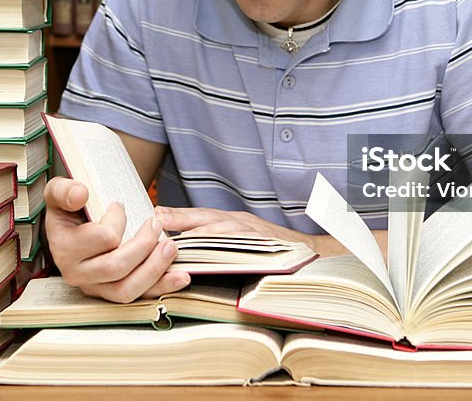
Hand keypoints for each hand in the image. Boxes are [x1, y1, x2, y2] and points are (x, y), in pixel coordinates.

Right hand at [43, 177, 189, 302]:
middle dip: (143, 245)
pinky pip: (139, 297)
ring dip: (155, 268)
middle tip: (155, 224)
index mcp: (63, 249)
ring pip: (127, 289)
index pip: (101, 239)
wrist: (70, 226)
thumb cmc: (68, 207)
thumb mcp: (59, 192)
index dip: (118, 220)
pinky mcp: (112, 293)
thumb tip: (80, 194)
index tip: (120, 204)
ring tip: (171, 247)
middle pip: (116, 267)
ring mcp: (95, 287)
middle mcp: (77, 274)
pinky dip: (163, 287)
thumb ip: (64, 190)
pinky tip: (181, 276)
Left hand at [155, 205, 355, 256]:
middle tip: (157, 216)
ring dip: (199, 230)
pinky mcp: (266, 246)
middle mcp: (245, 223)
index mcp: (237, 222)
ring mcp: (256, 234)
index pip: (205, 216)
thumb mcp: (247, 241)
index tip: (156, 214)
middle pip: (210, 216)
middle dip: (183, 216)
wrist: (315, 257)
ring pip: (224, 229)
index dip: (181, 215)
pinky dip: (225, 247)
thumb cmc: (277, 252)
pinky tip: (208, 251)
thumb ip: (222, 241)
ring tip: (176, 234)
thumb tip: (189, 248)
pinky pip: (242, 245)